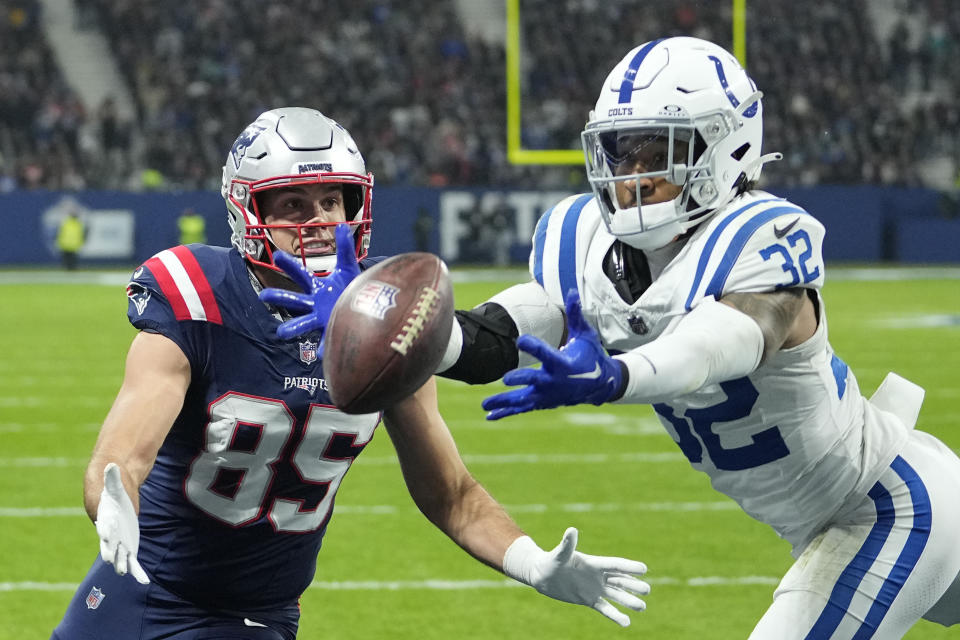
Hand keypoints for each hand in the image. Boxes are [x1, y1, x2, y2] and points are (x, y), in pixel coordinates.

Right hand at [95, 463, 148, 583]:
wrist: (113, 499)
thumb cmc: (112, 491)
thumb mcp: (113, 482)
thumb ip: (111, 476)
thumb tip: (111, 464)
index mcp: (105, 519)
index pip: (104, 525)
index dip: (105, 530)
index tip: (105, 535)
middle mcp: (110, 534)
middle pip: (109, 544)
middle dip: (110, 552)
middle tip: (110, 560)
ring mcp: (119, 541)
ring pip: (120, 556)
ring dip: (122, 564)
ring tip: (123, 573)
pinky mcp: (128, 545)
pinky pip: (132, 560)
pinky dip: (137, 570)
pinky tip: (143, 581)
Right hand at [258, 223, 360, 350]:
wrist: (364, 309)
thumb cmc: (353, 288)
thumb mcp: (349, 268)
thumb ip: (345, 248)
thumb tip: (341, 224)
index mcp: (318, 287)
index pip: (300, 274)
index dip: (289, 265)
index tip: (276, 255)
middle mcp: (315, 304)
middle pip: (293, 300)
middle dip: (278, 298)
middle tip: (262, 296)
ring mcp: (321, 319)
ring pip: (302, 324)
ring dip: (292, 328)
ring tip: (281, 333)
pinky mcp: (331, 331)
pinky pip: (326, 342)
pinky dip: (324, 348)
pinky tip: (321, 354)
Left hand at [482, 291, 622, 419]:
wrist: (600, 385)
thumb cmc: (591, 356)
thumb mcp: (585, 335)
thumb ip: (575, 314)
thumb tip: (570, 291)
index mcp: (563, 363)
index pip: (547, 354)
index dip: (534, 347)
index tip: (521, 341)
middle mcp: (554, 381)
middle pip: (534, 381)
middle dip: (521, 379)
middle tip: (506, 379)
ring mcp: (547, 395)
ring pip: (523, 399)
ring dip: (503, 402)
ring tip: (484, 404)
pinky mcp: (543, 402)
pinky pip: (522, 408)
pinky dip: (506, 412)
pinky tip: (489, 415)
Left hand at [503, 528, 648, 626]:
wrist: (543, 576)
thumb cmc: (551, 561)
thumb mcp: (559, 554)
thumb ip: (567, 544)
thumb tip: (571, 530)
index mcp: (594, 563)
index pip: (615, 565)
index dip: (628, 567)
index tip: (643, 569)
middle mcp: (598, 576)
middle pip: (620, 581)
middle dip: (633, 585)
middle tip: (647, 590)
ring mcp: (595, 588)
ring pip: (616, 595)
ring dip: (629, 601)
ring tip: (642, 607)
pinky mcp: (589, 600)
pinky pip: (605, 608)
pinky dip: (615, 615)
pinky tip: (626, 622)